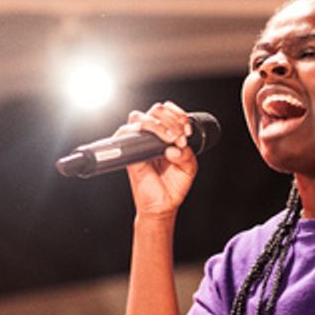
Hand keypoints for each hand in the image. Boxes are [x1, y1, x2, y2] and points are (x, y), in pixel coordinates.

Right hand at [122, 101, 197, 216]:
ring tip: (171, 139)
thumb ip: (187, 154)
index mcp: (167, 135)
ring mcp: (140, 143)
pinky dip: (137, 131)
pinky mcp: (130, 153)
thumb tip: (174, 147)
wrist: (163, 204)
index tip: (186, 128)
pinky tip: (154, 143)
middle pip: (155, 110)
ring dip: (158, 124)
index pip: (168, 112)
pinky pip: (125, 134)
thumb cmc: (173, 186)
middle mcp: (152, 137)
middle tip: (180, 137)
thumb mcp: (189, 167)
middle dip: (171, 119)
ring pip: (140, 117)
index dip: (178, 114)